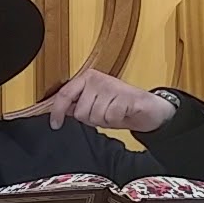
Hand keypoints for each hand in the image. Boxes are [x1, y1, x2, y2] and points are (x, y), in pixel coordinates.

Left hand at [47, 69, 174, 131]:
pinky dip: (116, 120)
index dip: (57, 112)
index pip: (65, 94)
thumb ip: (78, 104)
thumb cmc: (120, 105)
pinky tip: (122, 113)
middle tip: (104, 114)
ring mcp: (111, 86)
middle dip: (91, 119)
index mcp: (87, 78)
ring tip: (114, 112)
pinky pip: (110, 117)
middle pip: (80, 111)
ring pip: (95, 116)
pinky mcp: (125, 96)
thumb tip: (61, 110)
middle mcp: (97, 78)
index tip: (55, 124)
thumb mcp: (94, 104)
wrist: (148, 108)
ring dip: (104, 120)